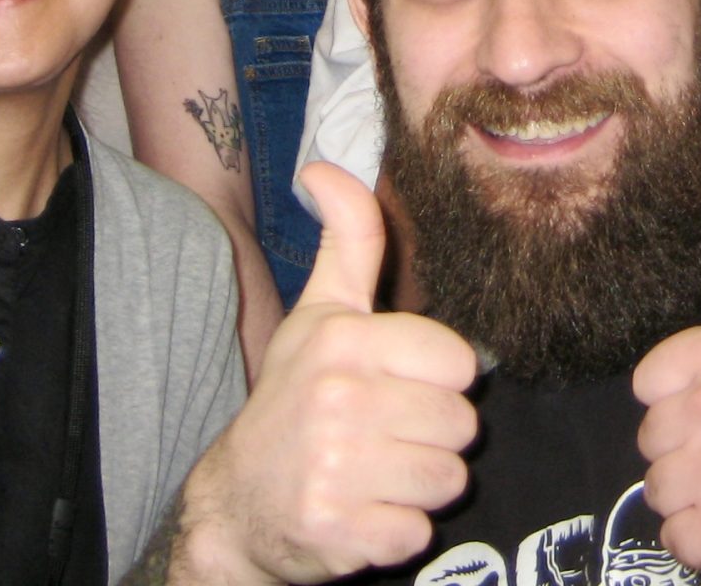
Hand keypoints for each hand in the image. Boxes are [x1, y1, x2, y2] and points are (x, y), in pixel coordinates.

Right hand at [170, 163, 476, 583]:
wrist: (238, 501)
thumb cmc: (293, 397)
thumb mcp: (319, 314)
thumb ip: (349, 240)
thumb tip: (324, 167)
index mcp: (346, 340)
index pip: (462, 363)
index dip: (438, 380)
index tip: (398, 386)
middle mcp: (340, 400)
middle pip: (462, 424)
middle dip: (432, 435)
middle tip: (384, 434)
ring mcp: (337, 469)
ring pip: (448, 479)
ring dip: (420, 484)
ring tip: (376, 471)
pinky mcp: (342, 533)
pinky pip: (418, 531)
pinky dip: (396, 530)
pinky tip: (362, 510)